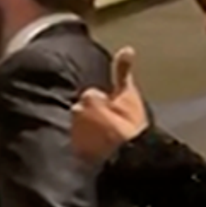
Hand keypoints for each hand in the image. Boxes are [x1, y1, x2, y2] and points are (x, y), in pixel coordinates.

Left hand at [71, 46, 147, 165]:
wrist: (130, 158)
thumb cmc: (131, 126)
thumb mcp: (130, 95)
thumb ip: (123, 71)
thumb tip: (127, 49)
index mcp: (89, 97)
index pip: (93, 97)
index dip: (106, 106)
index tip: (116, 115)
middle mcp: (76, 112)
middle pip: (83, 112)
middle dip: (93, 118)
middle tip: (110, 128)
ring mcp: (74, 132)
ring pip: (80, 128)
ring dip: (88, 132)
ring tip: (106, 141)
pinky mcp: (75, 151)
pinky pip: (78, 146)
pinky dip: (85, 148)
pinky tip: (98, 152)